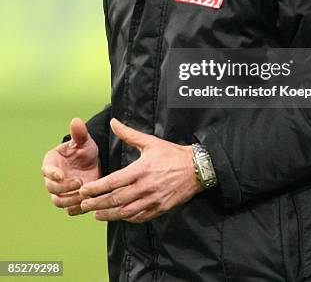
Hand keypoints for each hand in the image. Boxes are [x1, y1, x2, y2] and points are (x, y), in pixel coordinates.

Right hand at [41, 118, 100, 215]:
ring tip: (85, 193)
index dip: (52, 173)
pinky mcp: (70, 202)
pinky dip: (77, 208)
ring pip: (58, 201)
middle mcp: (52, 179)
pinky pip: (69, 210)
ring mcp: (60, 192)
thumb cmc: (85, 150)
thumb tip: (76, 121)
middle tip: (79, 183)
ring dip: (70, 200)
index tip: (60, 174)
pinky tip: (88, 203)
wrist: (94, 164)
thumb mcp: (84, 141)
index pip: (46, 170)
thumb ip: (79, 134)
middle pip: (51, 188)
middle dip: (64, 188)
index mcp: (51, 162)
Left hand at [79, 118, 202, 222]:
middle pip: (116, 199)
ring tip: (96, 214)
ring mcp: (153, 199)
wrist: (196, 168)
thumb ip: (129, 134)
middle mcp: (145, 186)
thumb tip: (114, 122)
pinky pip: (140, 217)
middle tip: (84, 205)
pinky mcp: (160, 208)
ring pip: (126, 211)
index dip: (97, 187)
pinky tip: (119, 216)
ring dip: (109, 214)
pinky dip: (127, 218)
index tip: (84, 190)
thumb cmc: (172, 154)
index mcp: (141, 169)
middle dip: (97, 203)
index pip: (113, 181)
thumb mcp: (150, 141)